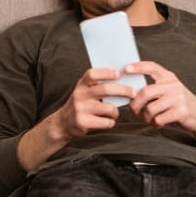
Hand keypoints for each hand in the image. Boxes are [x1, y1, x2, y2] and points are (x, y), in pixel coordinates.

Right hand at [18, 67, 134, 170]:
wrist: (62, 124)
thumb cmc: (80, 106)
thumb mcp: (83, 92)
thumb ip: (96, 86)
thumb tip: (123, 80)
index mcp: (81, 85)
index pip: (92, 74)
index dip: (107, 73)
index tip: (119, 74)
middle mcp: (79, 95)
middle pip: (106, 89)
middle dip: (124, 90)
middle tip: (133, 93)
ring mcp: (81, 109)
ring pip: (110, 108)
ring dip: (116, 112)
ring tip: (113, 113)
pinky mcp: (83, 122)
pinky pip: (107, 122)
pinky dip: (110, 122)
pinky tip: (105, 121)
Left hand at [125, 61, 195, 157]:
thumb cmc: (177, 103)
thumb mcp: (169, 89)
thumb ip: (154, 87)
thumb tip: (129, 90)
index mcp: (169, 77)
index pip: (152, 67)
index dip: (138, 67)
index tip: (126, 69)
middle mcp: (174, 85)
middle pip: (145, 92)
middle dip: (135, 104)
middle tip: (133, 111)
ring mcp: (178, 99)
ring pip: (150, 108)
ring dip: (146, 117)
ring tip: (148, 119)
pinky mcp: (181, 112)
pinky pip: (158, 119)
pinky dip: (154, 124)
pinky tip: (157, 124)